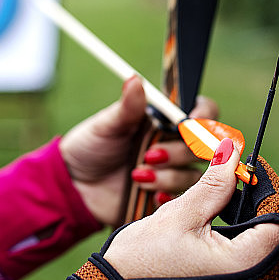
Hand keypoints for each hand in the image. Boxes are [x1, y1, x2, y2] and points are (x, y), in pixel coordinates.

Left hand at [60, 76, 218, 225]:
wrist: (75, 186)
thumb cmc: (90, 147)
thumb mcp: (106, 126)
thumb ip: (127, 107)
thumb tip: (135, 79)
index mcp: (165, 120)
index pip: (204, 113)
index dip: (203, 118)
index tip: (190, 124)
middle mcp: (175, 144)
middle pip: (203, 146)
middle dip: (178, 151)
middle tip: (150, 154)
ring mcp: (173, 172)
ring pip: (192, 175)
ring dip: (167, 176)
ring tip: (137, 176)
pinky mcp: (167, 197)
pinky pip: (184, 200)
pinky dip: (166, 195)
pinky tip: (148, 194)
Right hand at [104, 138, 278, 277]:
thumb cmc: (142, 262)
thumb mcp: (179, 215)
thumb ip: (215, 184)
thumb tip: (233, 150)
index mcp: (248, 265)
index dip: (271, 190)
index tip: (252, 174)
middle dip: (274, 215)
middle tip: (246, 197)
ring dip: (271, 243)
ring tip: (241, 223)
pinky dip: (262, 268)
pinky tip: (236, 253)